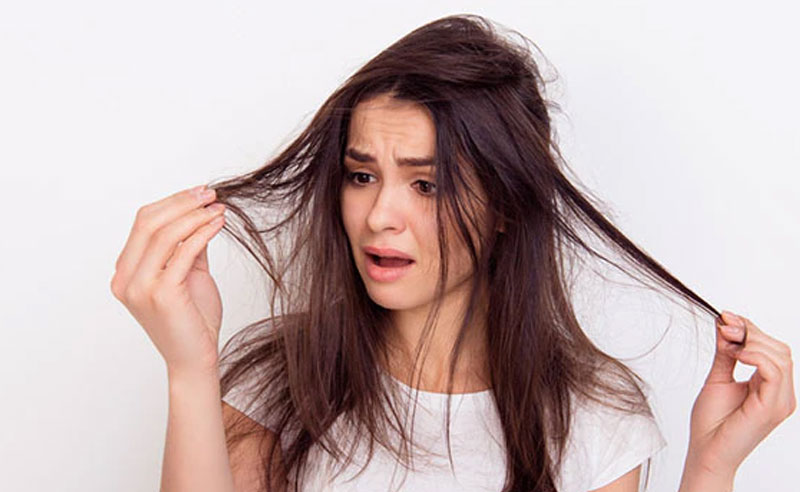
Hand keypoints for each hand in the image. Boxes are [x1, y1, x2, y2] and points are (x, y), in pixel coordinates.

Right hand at [111, 185, 226, 373]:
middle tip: (210, 194)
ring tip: (218, 208)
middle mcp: (125, 279)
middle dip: (182, 202)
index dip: (172, 202)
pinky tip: (218, 224)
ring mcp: (140, 287)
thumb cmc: (193, 321)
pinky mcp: (161, 294)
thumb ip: (187, 247)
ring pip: (164, 234)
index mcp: (125, 273)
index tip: (199, 193)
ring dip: (195, 215)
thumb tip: (199, 214)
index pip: (143, 223)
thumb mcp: (188, 275)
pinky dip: (202, 232)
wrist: (195, 359)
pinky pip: (183, 252)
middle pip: (149, 223)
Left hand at [686, 310, 795, 478]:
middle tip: (725, 327)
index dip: (750, 328)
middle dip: (751, 332)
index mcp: (771, 386)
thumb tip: (726, 324)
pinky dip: (756, 356)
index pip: (772, 348)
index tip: (725, 317)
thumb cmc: (711, 422)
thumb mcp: (718, 377)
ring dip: (752, 342)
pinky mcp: (772, 407)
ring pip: (781, 356)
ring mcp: (780, 401)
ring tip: (729, 344)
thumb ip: (725, 352)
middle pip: (779, 348)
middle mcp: (781, 393)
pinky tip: (736, 355)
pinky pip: (774, 371)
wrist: (705, 451)